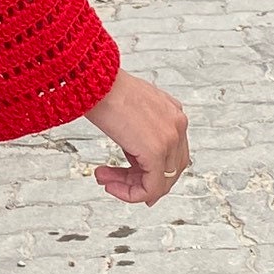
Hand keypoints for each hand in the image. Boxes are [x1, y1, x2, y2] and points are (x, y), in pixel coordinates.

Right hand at [85, 69, 190, 206]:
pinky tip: (110, 185)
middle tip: (113, 181)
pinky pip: (151, 187)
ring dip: (130, 187)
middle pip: (170, 171)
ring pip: (160, 182)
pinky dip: (131, 193)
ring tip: (105, 181)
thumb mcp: (131, 108)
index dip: (150, 172)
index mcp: (173, 113)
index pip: (172, 154)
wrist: (96, 80)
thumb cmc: (105, 87)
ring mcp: (170, 139)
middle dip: (140, 180)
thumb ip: (140, 130)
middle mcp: (177, 125)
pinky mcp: (156, 152)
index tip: (127, 177)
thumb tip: (134, 154)